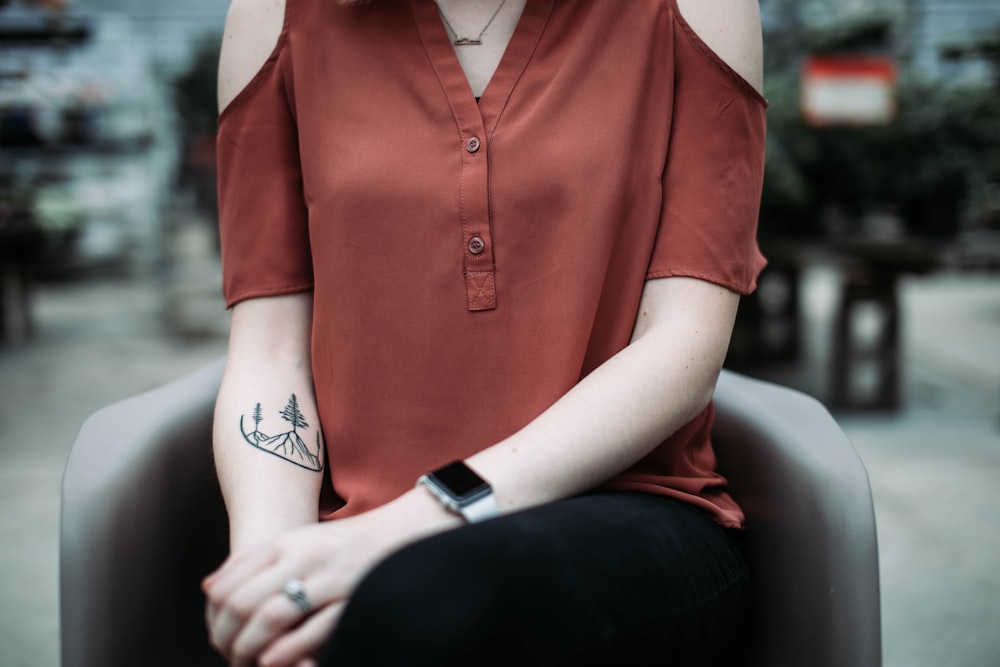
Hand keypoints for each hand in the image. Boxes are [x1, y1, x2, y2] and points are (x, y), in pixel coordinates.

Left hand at [203, 488, 460, 665]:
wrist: (409, 528)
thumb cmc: (351, 543)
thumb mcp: (302, 541)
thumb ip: (259, 560)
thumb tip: (211, 586)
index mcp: (289, 542)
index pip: (234, 578)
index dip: (216, 612)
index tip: (216, 631)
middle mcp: (304, 556)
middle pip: (245, 598)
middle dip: (227, 634)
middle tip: (225, 652)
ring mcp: (329, 576)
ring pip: (271, 614)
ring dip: (250, 645)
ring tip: (244, 660)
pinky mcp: (352, 597)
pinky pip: (311, 628)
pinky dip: (286, 649)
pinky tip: (273, 661)